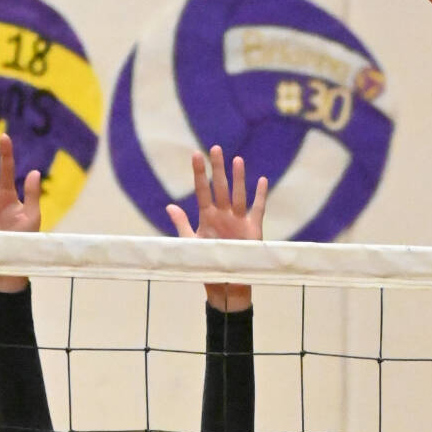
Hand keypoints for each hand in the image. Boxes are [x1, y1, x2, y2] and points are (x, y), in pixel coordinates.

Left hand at [166, 145, 266, 311]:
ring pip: (238, 195)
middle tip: (215, 149)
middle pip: (220, 187)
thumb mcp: (191, 243)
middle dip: (218, 169)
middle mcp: (223, 215)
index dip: (199, 173)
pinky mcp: (252, 229)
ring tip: (237, 160)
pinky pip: (257, 209)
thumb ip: (182, 224)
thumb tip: (169, 206)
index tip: (196, 154)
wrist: (224, 283)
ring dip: (238, 179)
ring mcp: (238, 221)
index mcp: (207, 216)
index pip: (202, 190)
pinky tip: (262, 181)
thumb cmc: (206, 263)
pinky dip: (260, 196)